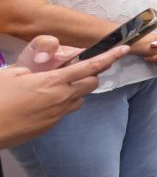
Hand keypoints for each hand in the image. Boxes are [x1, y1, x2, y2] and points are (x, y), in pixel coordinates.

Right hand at [0, 38, 127, 148]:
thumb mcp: (12, 74)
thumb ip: (31, 69)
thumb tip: (37, 74)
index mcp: (53, 81)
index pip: (89, 67)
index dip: (109, 57)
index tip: (124, 49)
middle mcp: (61, 98)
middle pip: (92, 83)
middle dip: (91, 75)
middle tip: (79, 71)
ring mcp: (56, 114)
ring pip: (79, 99)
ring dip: (75, 91)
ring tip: (56, 87)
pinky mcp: (49, 126)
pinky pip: (64, 112)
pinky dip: (60, 104)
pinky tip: (41, 103)